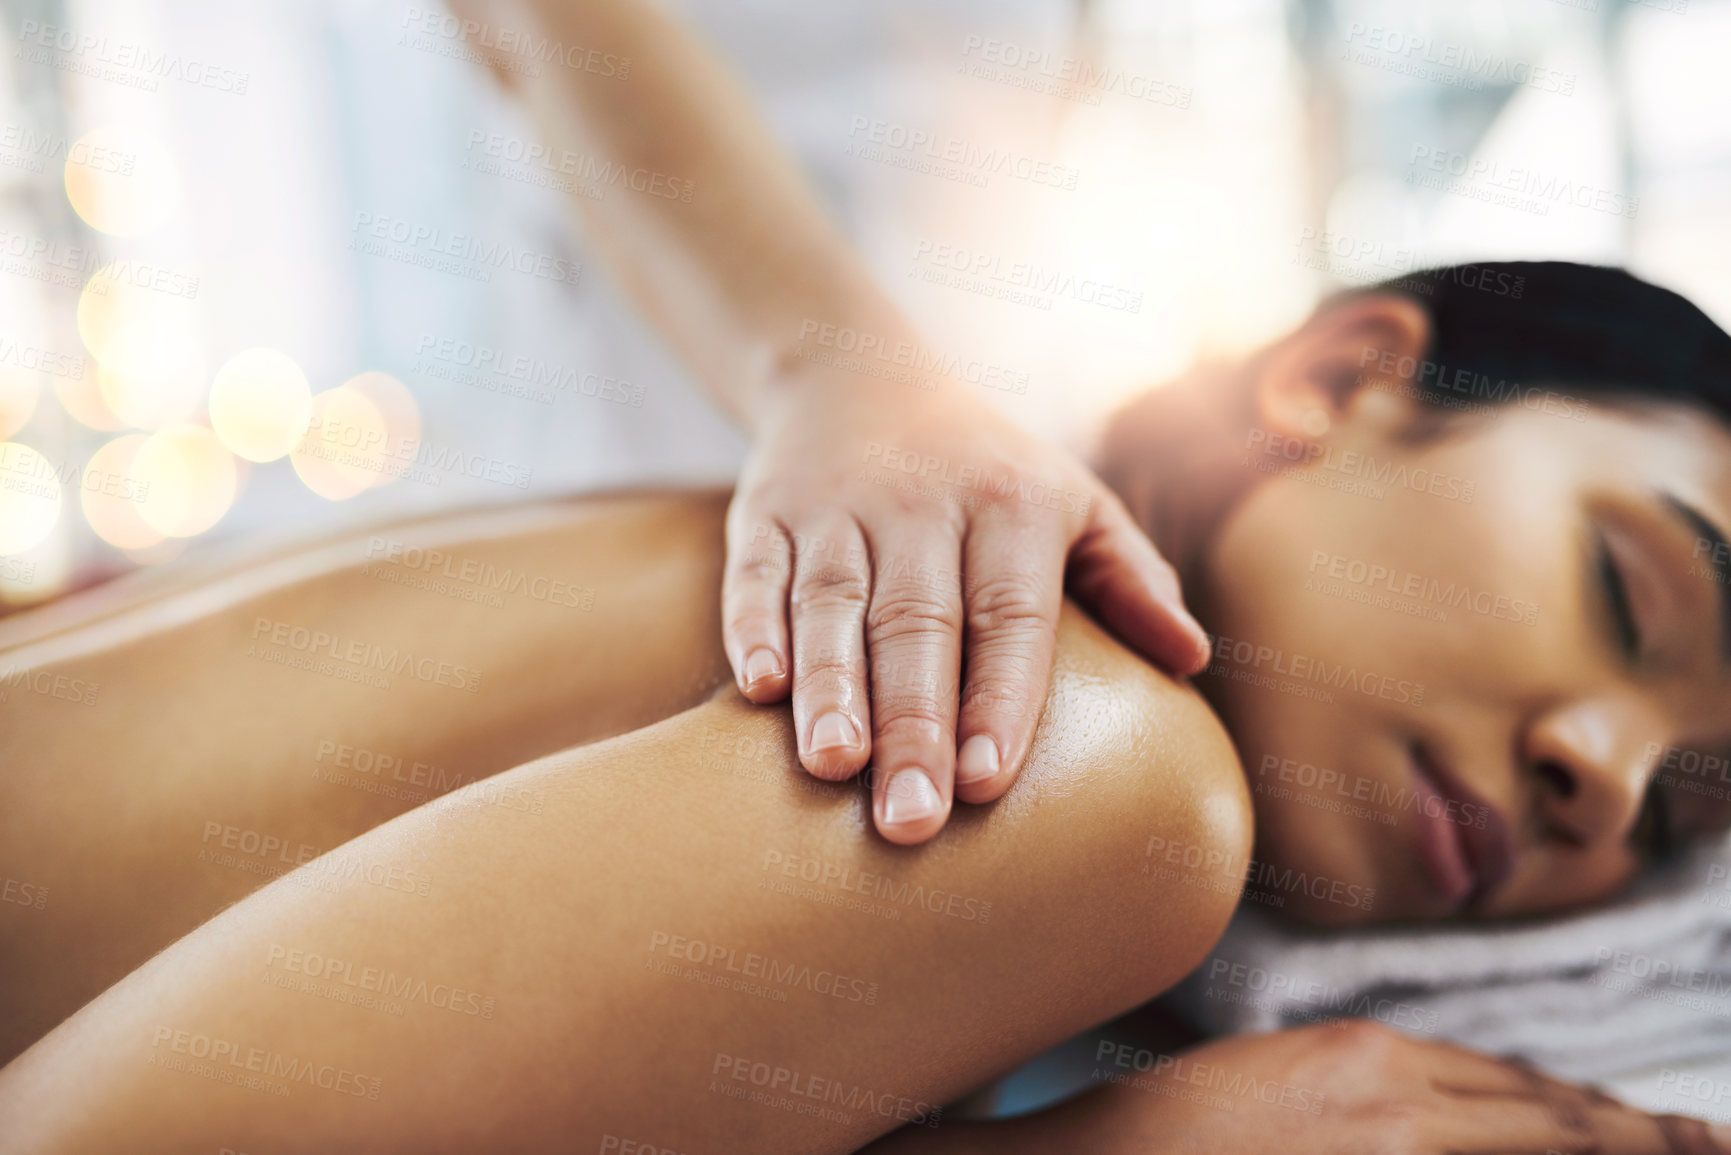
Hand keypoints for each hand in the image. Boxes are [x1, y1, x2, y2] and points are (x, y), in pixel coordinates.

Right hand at [722, 355, 1209, 843]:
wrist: (857, 377)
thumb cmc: (988, 471)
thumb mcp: (1074, 503)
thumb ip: (1130, 579)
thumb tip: (1193, 659)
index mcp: (1011, 505)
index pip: (1008, 613)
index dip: (999, 697)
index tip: (991, 784)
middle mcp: (921, 503)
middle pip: (917, 624)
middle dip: (913, 724)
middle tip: (911, 821)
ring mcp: (834, 507)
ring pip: (831, 604)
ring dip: (831, 689)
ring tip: (833, 769)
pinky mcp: (763, 515)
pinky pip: (754, 575)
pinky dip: (753, 629)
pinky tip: (760, 691)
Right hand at [1083, 1020, 1730, 1153]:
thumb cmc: (1160, 1138)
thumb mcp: (1265, 1091)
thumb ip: (1345, 1097)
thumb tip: (1412, 1119)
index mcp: (1361, 1054)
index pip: (1501, 1082)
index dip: (1573, 1108)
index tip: (1623, 1123)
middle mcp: (1393, 1091)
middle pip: (1543, 1113)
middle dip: (1631, 1131)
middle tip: (1705, 1140)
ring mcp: (1389, 1139)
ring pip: (1539, 1140)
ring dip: (1612, 1146)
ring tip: (1685, 1149)